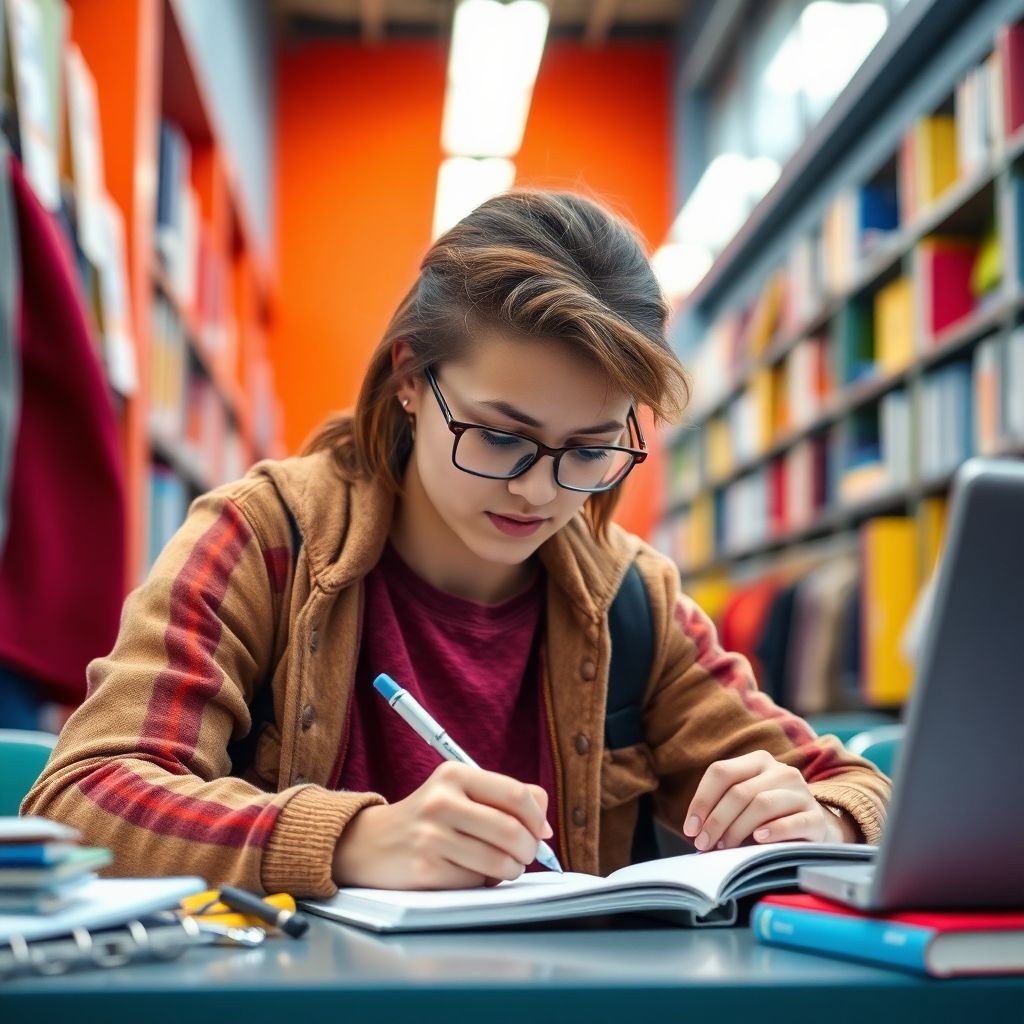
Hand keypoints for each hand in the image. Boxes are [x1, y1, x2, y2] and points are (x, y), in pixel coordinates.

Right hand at [332, 761, 552, 889]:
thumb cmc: (428, 818)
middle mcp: (442, 801)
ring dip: (509, 871)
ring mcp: (431, 836)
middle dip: (528, 850)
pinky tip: (468, 873)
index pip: (516, 795)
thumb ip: (504, 796)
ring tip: (500, 867)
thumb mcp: (459, 791)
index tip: (541, 832)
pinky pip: (475, 882)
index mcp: (454, 774)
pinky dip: (481, 883)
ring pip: (499, 861)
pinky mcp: (425, 869)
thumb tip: (544, 822)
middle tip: (523, 855)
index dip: (538, 818)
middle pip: (513, 831)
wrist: (368, 842)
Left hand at [682, 750, 852, 850]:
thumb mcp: (745, 803)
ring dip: (737, 829)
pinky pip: (792, 822)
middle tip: (703, 844)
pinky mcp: (816, 818)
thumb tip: (694, 830)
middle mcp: (781, 771)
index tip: (690, 828)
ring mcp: (801, 793)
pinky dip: (772, 831)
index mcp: (758, 761)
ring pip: (761, 804)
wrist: (814, 829)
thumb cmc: (768, 818)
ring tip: (725, 847)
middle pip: (739, 791)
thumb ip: (723, 806)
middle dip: (716, 820)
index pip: (721, 772)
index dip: (701, 800)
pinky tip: (758, 840)